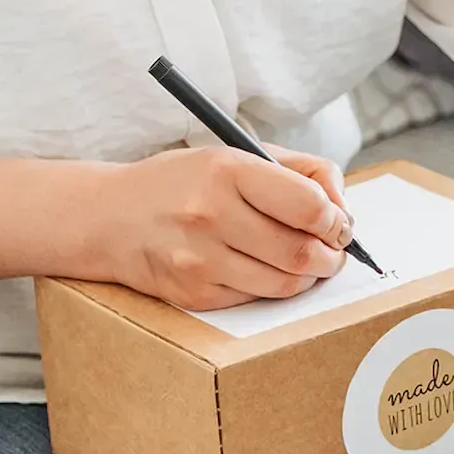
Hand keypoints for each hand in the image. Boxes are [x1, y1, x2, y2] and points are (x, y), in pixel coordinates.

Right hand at [100, 146, 353, 309]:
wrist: (110, 217)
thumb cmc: (185, 183)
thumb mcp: (238, 154)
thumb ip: (302, 172)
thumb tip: (344, 207)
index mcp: (228, 170)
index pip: (309, 206)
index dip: (337, 220)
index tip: (339, 224)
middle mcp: (211, 214)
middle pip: (303, 252)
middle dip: (332, 256)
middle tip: (334, 250)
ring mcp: (200, 259)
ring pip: (286, 283)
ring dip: (309, 276)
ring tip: (306, 261)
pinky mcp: (194, 294)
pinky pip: (257, 299)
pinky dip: (274, 288)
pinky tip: (266, 270)